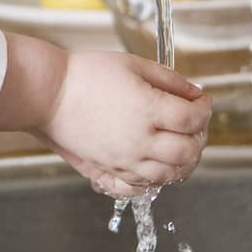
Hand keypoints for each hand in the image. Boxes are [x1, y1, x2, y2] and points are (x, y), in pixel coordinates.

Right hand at [36, 51, 210, 198]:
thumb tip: (193, 93)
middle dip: (199, 137)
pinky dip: (154, 180)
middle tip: (194, 124)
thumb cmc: (84, 75)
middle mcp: (140, 141)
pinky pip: (139, 187)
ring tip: (180, 145)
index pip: (193, 119)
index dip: (204, 109)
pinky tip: (155, 165)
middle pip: (188, 152)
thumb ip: (169, 80)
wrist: (47, 94)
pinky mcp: (108, 169)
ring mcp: (124, 160)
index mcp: (148, 110)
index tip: (202, 102)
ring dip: (182, 162)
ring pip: (169, 175)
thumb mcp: (133, 64)